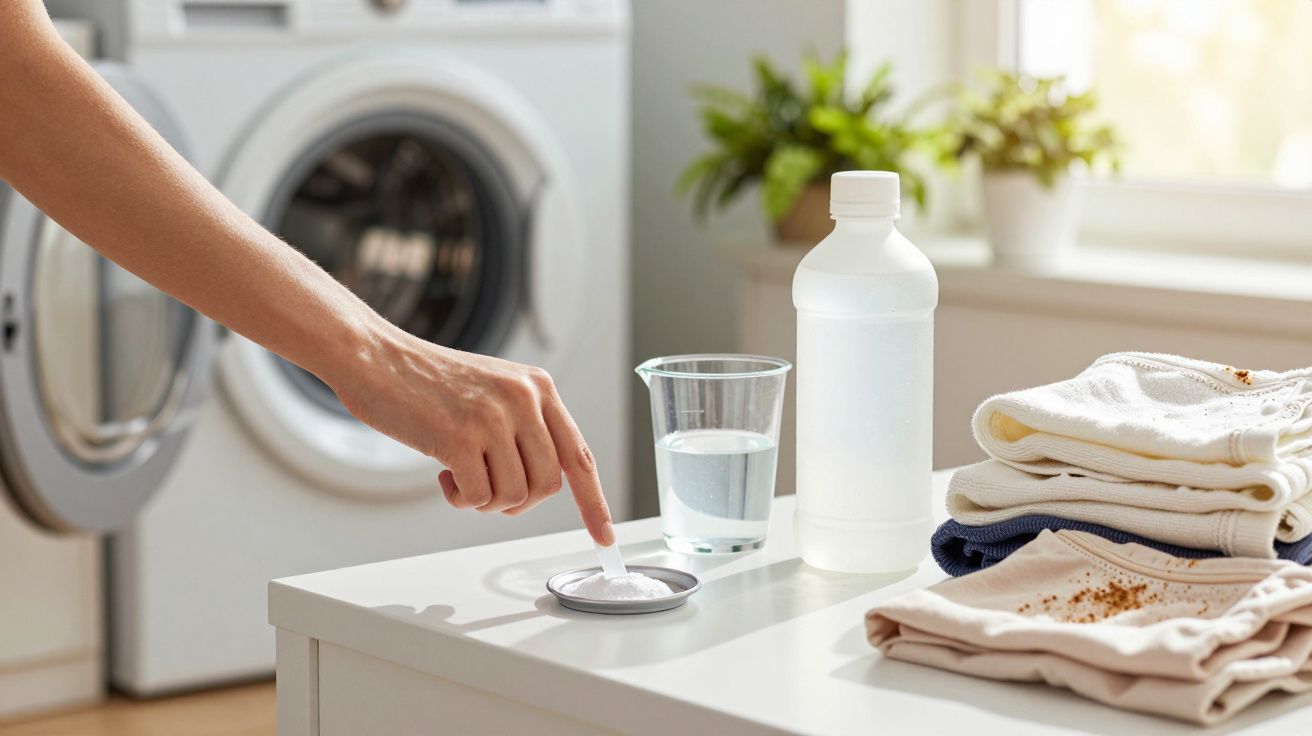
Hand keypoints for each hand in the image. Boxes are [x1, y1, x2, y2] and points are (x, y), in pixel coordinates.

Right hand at [323, 321, 614, 544]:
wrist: (377, 357)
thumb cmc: (429, 382)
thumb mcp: (495, 389)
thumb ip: (526, 426)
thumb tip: (545, 481)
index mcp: (539, 387)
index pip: (578, 456)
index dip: (593, 502)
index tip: (603, 537)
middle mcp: (524, 400)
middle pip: (547, 486)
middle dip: (518, 501)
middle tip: (486, 488)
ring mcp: (493, 418)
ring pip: (515, 497)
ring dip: (486, 500)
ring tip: (460, 474)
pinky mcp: (460, 438)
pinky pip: (479, 498)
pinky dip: (461, 499)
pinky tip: (442, 474)